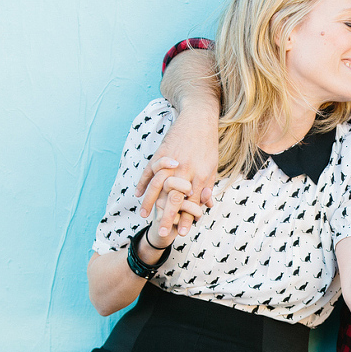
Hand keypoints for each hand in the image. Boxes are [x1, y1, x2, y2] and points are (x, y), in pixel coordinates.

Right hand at [136, 108, 218, 239]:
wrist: (199, 118)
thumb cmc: (208, 144)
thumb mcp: (212, 166)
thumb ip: (208, 186)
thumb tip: (206, 204)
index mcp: (200, 174)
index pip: (193, 202)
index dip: (188, 218)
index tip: (183, 233)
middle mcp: (185, 169)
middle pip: (174, 198)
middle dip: (168, 216)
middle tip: (163, 231)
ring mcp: (172, 160)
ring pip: (158, 186)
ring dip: (150, 202)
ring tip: (144, 216)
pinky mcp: (162, 151)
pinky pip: (149, 170)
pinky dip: (142, 182)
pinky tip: (137, 194)